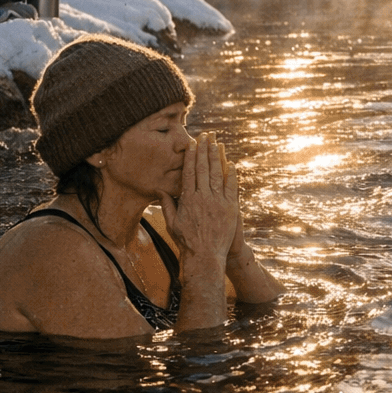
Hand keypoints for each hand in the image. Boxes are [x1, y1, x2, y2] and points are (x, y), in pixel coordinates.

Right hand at [159, 133, 239, 271]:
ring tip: (217, 143)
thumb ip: (167, 204)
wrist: (205, 257)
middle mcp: (203, 198)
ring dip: (217, 157)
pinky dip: (232, 174)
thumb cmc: (186, 241)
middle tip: (206, 135)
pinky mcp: (231, 208)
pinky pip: (231, 187)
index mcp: (188, 199)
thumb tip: (159, 189)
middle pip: (204, 168)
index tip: (192, 143)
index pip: (189, 172)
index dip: (191, 156)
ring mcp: (218, 202)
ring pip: (217, 174)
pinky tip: (231, 163)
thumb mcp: (172, 223)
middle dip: (204, 150)